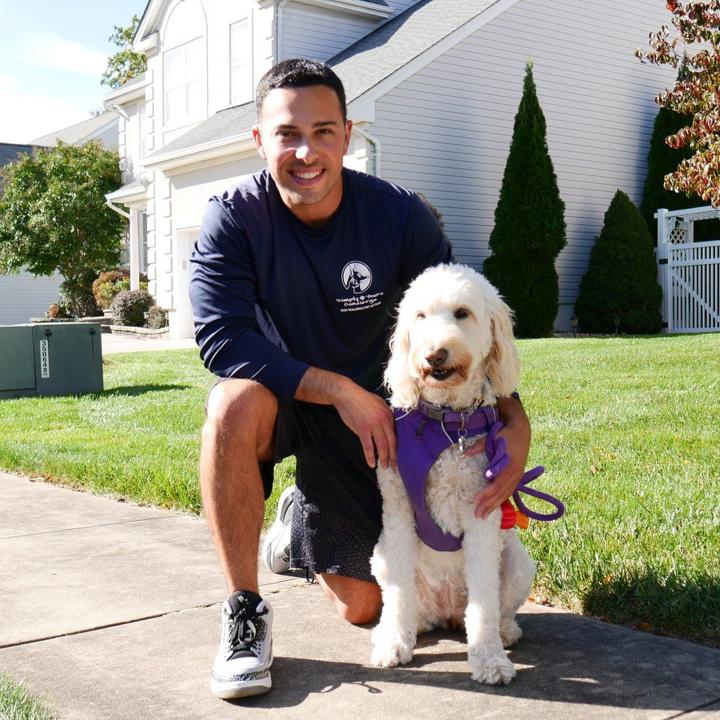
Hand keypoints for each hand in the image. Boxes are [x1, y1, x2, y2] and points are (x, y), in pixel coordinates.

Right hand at [295, 367, 395, 468]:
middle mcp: (383, 421)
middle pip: (391, 442)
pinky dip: (370, 456)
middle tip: (395, 467)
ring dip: (384, 458)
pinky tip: (371, 463)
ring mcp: (373, 425)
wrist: (347, 394)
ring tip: (385, 467)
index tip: (398, 456)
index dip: (397, 447)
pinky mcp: (362, 429)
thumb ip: (385, 414)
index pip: (395, 435)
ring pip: (382, 446)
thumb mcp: (379, 403)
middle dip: (394, 457)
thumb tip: (389, 426)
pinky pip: (368, 446)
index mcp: (388, 415)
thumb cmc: (362, 398)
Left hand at [469, 397, 530, 518]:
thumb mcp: (493, 438)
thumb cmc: (506, 435)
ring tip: (484, 515)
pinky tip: (495, 507)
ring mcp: (518, 476)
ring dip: (495, 506)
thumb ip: (479, 446)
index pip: (497, 484)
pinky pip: (509, 492)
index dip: (487, 494)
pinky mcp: (518, 477)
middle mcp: (516, 474)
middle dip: (489, 505)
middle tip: (477, 515)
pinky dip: (502, 500)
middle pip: (501, 493)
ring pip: (506, 495)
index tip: (476, 500)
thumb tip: (465, 453)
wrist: (522, 431)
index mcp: (510, 466)